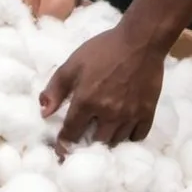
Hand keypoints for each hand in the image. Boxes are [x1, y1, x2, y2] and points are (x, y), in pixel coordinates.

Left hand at [40, 23, 164, 150]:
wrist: (140, 41)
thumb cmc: (104, 49)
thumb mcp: (74, 63)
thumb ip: (56, 88)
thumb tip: (44, 112)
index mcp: (87, 101)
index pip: (71, 133)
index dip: (64, 143)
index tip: (61, 151)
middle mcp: (108, 114)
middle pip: (95, 142)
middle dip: (87, 143)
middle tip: (84, 140)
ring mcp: (129, 116)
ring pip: (116, 142)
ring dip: (106, 141)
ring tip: (102, 135)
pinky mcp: (147, 114)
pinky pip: (137, 137)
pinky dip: (128, 137)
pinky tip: (123, 129)